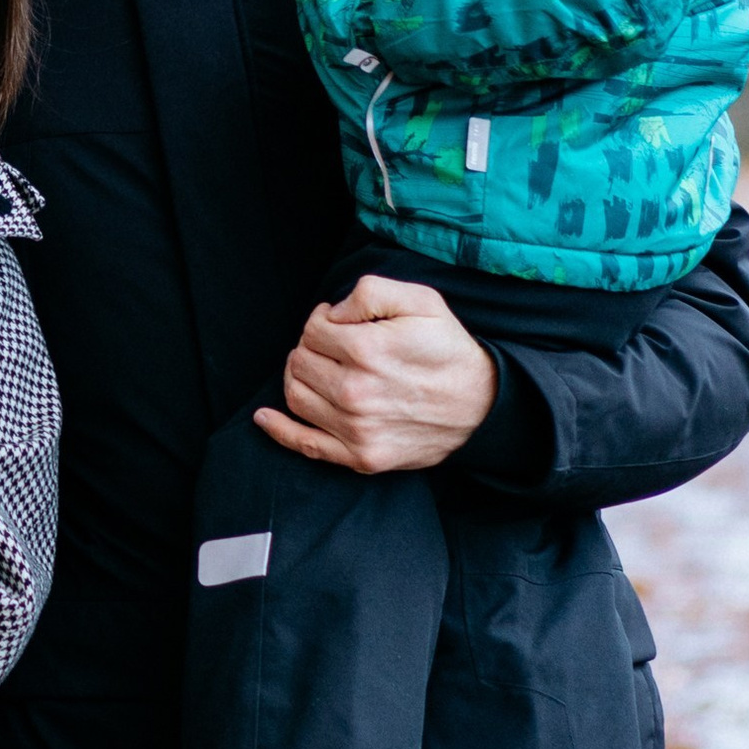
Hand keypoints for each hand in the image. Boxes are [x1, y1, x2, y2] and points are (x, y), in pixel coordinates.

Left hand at [254, 275, 498, 473]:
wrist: (484, 405)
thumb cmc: (448, 349)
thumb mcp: (421, 301)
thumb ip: (369, 292)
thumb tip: (331, 311)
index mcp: (367, 351)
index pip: (312, 330)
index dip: (324, 321)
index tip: (341, 324)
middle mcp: (356, 393)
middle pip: (299, 361)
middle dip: (311, 348)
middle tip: (336, 347)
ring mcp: (357, 429)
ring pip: (295, 394)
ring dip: (299, 377)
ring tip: (322, 369)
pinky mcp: (361, 456)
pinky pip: (305, 444)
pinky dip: (278, 429)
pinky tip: (264, 417)